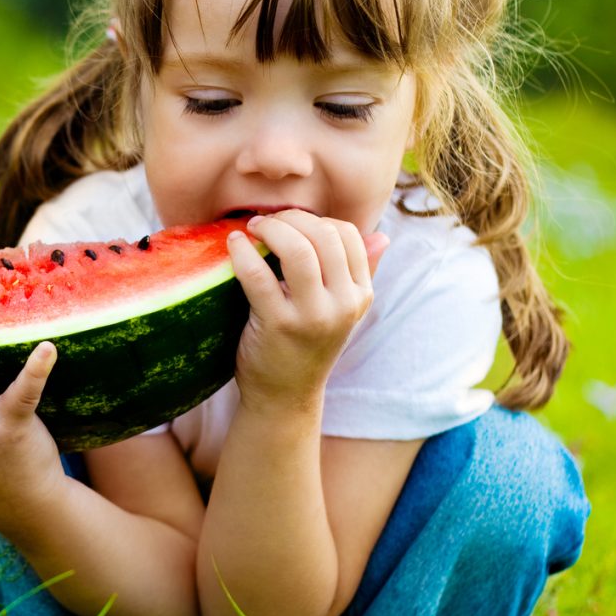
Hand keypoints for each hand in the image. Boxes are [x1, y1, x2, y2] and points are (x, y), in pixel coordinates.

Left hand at [227, 210, 388, 408]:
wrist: (284, 397)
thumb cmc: (306, 346)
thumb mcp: (341, 311)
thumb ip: (359, 273)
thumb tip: (382, 236)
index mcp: (361, 295)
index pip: (348, 235)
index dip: (315, 219)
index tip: (289, 223)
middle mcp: (344, 304)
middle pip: (324, 236)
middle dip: (290, 218)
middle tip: (264, 221)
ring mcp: (314, 316)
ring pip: (298, 249)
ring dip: (271, 228)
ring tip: (251, 228)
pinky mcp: (280, 325)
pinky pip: (259, 275)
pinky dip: (243, 252)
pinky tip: (233, 244)